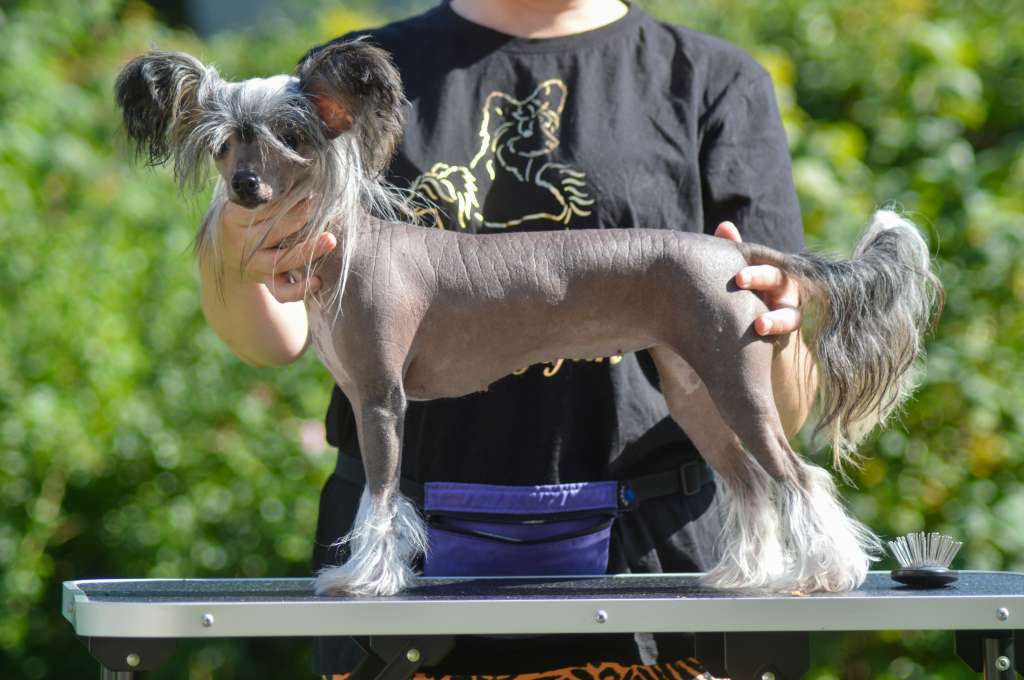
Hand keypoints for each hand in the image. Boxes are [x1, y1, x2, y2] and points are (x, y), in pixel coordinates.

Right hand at [218, 196, 336, 302]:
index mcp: (233, 217)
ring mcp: (254, 265)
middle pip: (273, 232)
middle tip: (322, 205)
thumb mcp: (247, 200)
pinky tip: (318, 280)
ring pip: (281, 260)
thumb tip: (302, 169)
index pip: (260, 207)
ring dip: (307, 250)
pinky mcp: (266, 282)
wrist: (229, 250)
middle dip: (300, 218)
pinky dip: (299, 290)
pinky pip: (281, 292)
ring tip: (330, 239)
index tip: (306, 188)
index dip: (284, 198)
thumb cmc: (249, 216)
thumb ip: (267, 190)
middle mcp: (241, 242)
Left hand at [714, 221, 800, 336]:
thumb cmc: (747, 297)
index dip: (757, 266)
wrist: (759, 338)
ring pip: (791, 317)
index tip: (738, 274)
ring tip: (760, 325)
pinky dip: (775, 340)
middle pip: (780, 281)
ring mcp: (788, 318)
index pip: (769, 263)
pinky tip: (760, 342)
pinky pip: (785, 341)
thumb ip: (735, 252)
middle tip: (740, 279)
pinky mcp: (785, 341)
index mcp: (773, 273)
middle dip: (761, 278)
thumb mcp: (742, 276)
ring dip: (777, 320)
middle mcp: (785, 293)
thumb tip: (724, 225)